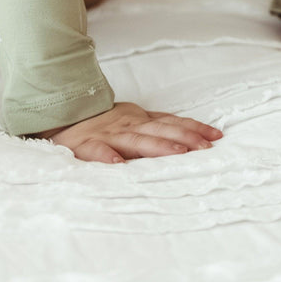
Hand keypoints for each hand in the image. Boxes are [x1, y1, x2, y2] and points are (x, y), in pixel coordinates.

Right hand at [36, 101, 222, 163]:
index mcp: (139, 120)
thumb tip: (194, 135)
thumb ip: (158, 126)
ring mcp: (108, 135)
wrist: (63, 116)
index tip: (217, 136)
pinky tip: (119, 166)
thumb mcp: (133, 119)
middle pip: (161, 130)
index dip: (194, 128)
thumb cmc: (104, 123)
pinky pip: (98, 152)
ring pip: (137, 140)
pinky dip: (109, 157)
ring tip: (179, 154)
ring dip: (159, 146)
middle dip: (185, 138)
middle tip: (206, 147)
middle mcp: (128, 125)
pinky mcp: (86, 146)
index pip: (172, 122)